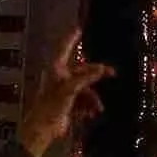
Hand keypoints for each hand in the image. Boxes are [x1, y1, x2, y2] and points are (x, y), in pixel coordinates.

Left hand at [18, 30, 111, 156]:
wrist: (43, 129)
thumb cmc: (52, 105)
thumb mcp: (71, 89)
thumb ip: (87, 77)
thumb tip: (102, 68)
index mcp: (56, 69)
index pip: (64, 49)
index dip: (71, 38)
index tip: (78, 28)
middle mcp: (61, 78)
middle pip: (82, 71)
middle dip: (96, 75)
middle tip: (113, 73)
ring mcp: (65, 91)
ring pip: (85, 89)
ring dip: (93, 98)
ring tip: (98, 108)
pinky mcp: (68, 104)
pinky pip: (83, 101)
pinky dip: (89, 106)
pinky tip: (92, 113)